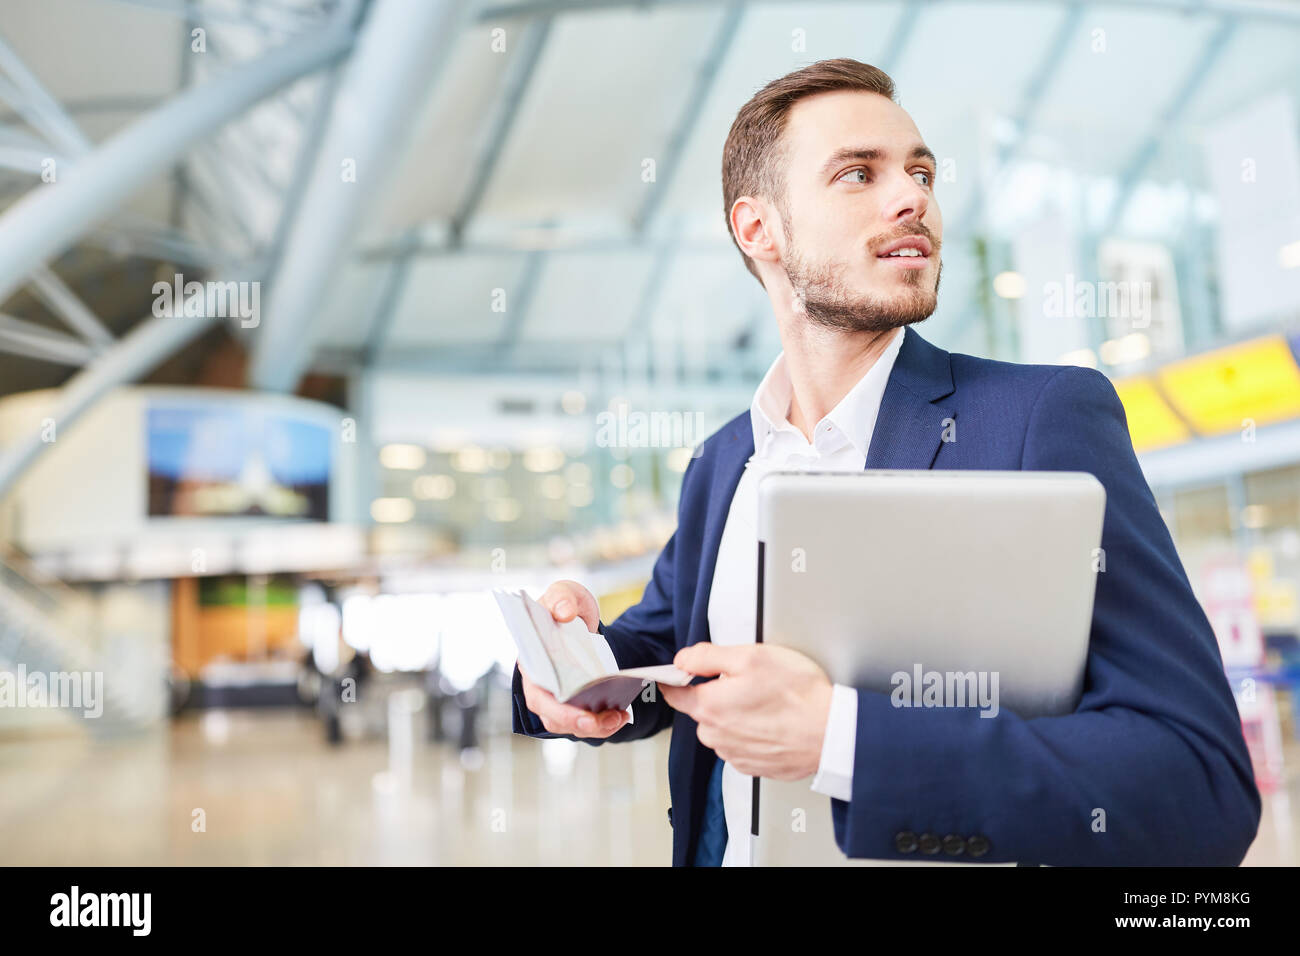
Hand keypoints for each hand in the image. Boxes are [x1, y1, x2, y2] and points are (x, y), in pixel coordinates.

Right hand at [517, 580, 630, 738]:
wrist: (581, 623)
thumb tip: (563, 612)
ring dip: (592, 726)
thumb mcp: (566, 594)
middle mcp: (538, 683)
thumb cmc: (567, 609)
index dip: (547, 698)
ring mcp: (554, 698)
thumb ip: (562, 597)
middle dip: (572, 719)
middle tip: (594, 721)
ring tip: (618, 718)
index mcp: (531, 658)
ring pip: (567, 724)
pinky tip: (622, 716)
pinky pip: (584, 723)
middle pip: (548, 712)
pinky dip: (603, 723)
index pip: (533, 683)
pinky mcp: (572, 705)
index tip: (566, 700)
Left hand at [659, 644, 831, 779]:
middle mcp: (716, 736)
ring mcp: (734, 754)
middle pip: (702, 710)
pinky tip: (774, 722)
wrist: (831, 732)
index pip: (675, 693)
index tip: (682, 673)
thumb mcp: (750, 656)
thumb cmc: (798, 695)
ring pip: (723, 728)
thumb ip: (707, 656)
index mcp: (710, 707)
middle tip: (749, 682)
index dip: (676, 678)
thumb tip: (683, 659)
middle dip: (718, 695)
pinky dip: (752, 733)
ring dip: (737, 716)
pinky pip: (741, 745)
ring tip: (768, 703)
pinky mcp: (753, 766)